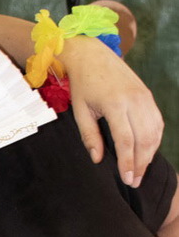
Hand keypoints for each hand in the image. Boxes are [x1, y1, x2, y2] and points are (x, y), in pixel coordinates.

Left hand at [63, 36, 162, 186]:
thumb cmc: (83, 84)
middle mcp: (134, 100)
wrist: (93, 55)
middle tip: (134, 181)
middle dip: (141, 164)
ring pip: (154, 132)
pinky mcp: (148, 96)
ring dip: (149, 154)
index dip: (128, 163)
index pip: (126, 140)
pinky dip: (154, 140)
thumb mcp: (80, 111)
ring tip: (140, 171)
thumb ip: (90, 136)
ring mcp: (144, 97)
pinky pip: (157, 122)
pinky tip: (147, 153)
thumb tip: (98, 159)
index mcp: (115, 104)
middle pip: (144, 139)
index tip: (126, 179)